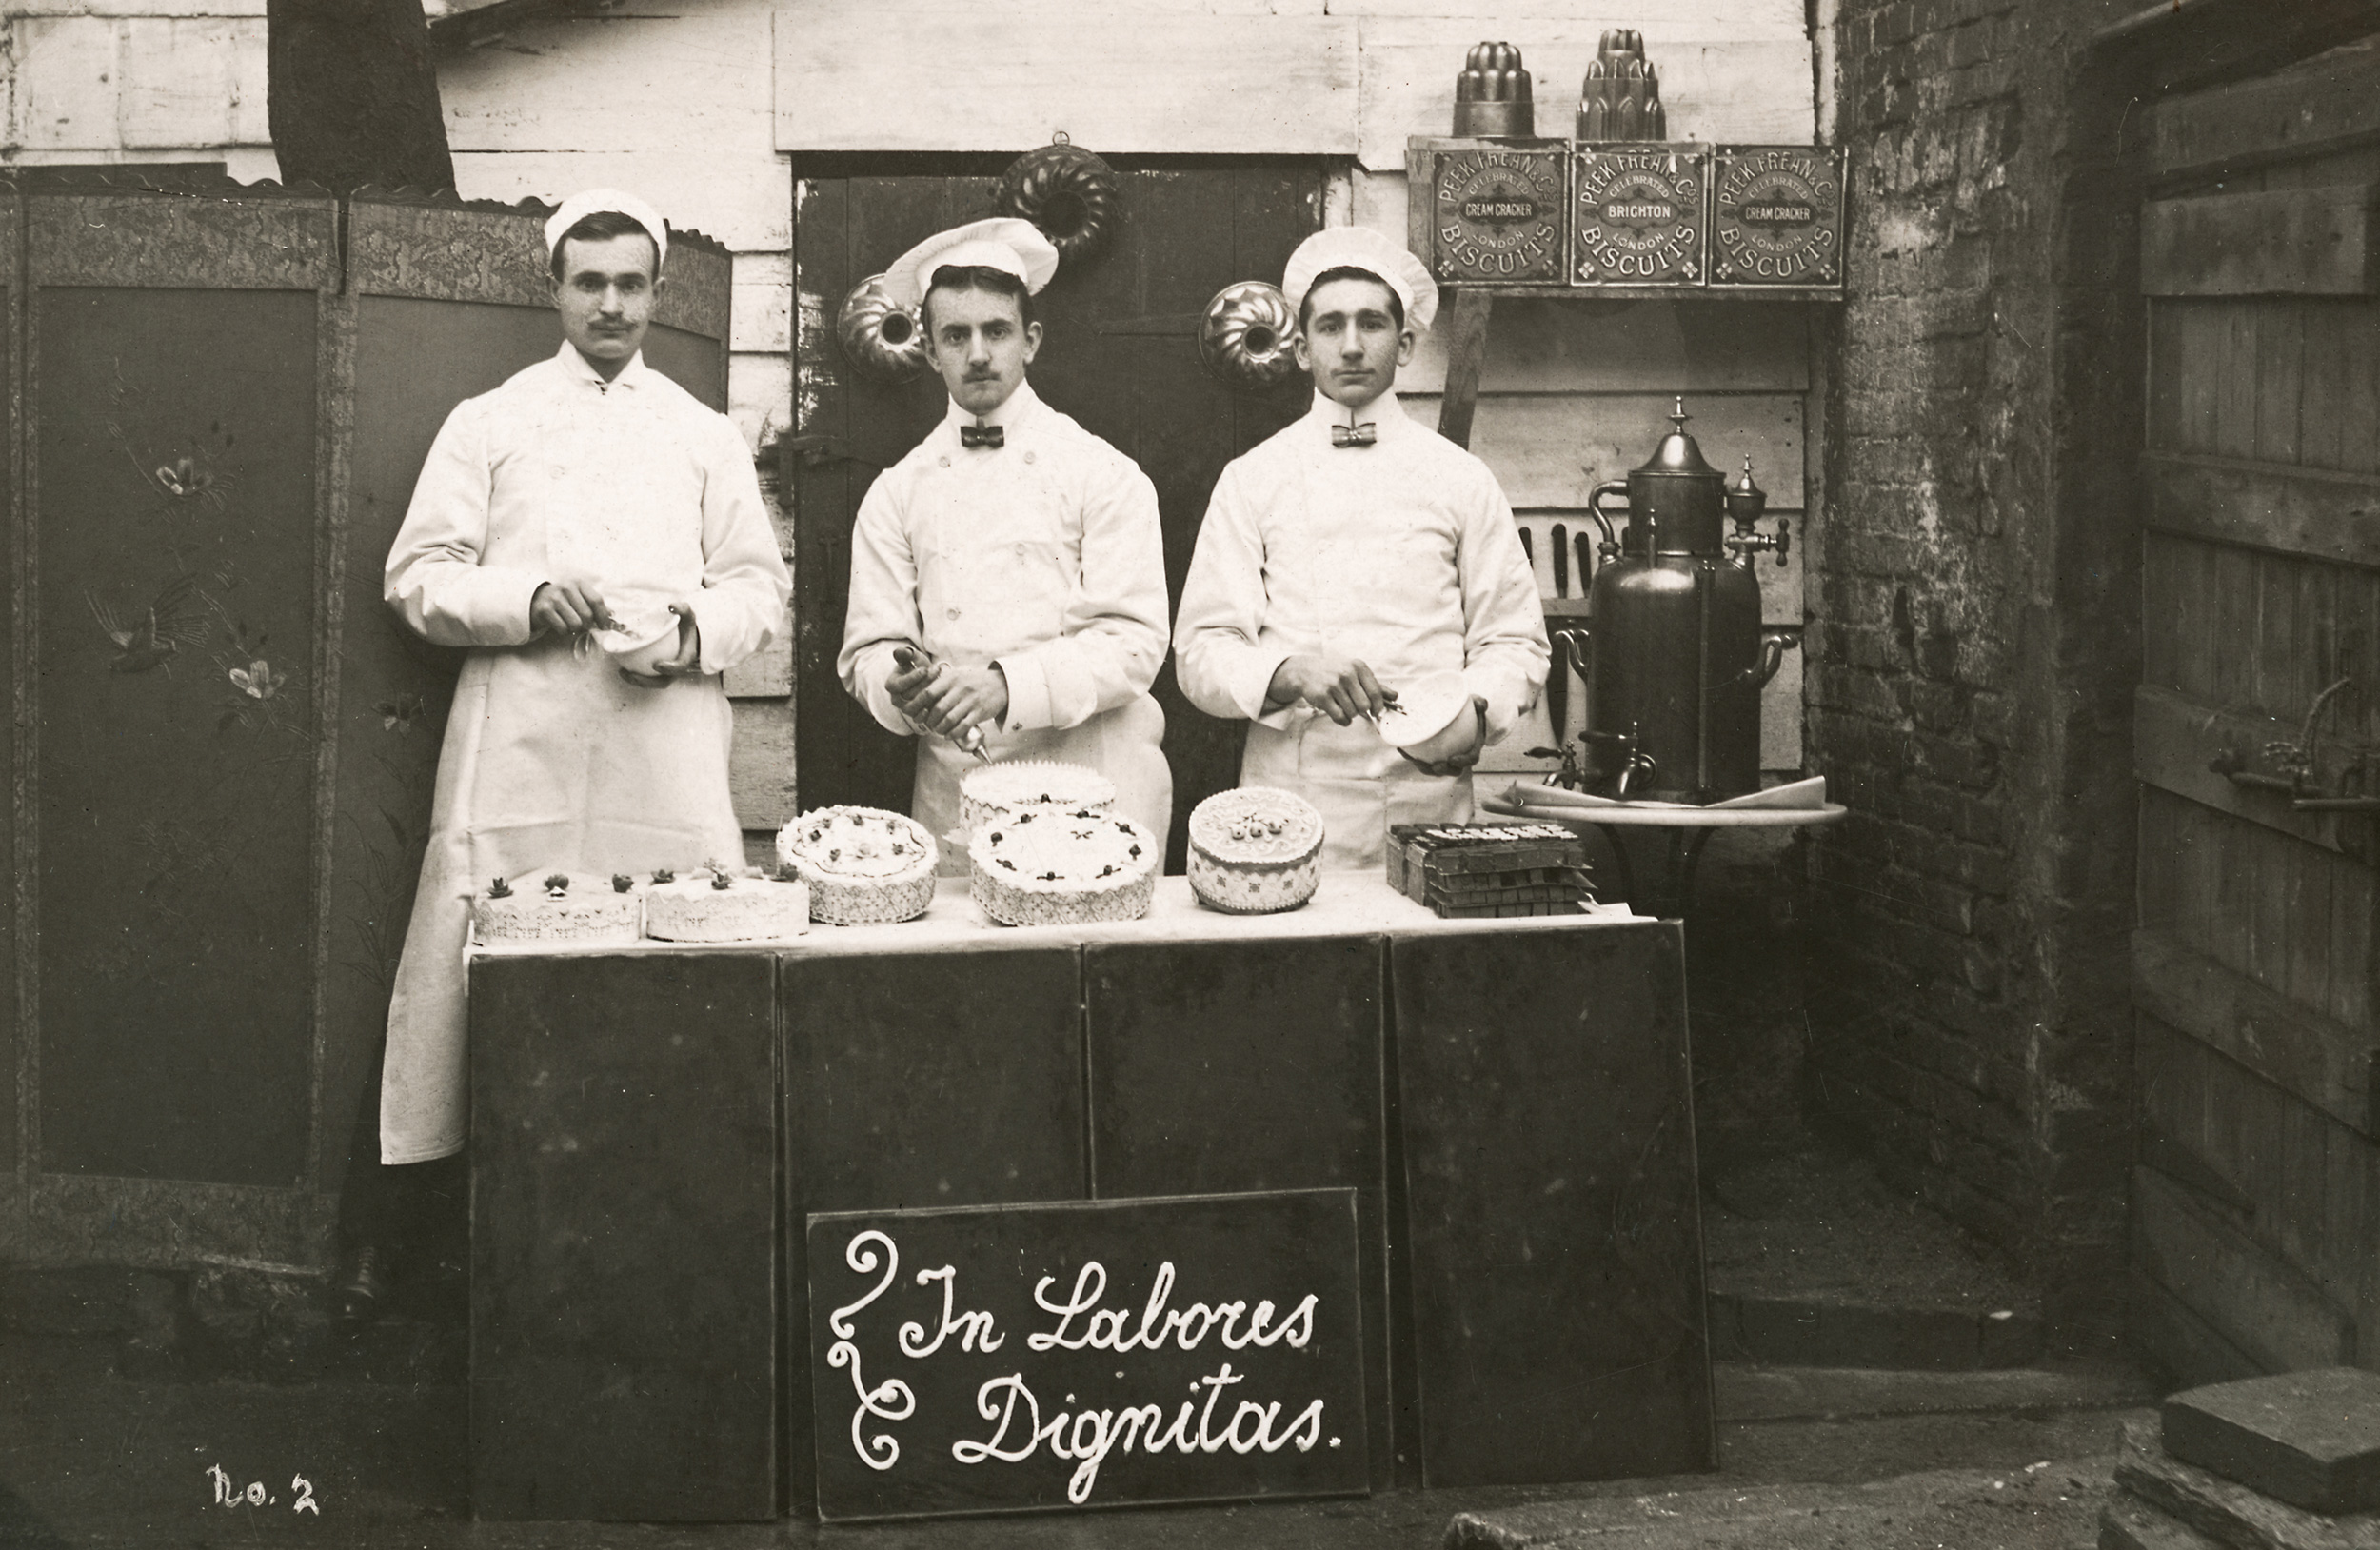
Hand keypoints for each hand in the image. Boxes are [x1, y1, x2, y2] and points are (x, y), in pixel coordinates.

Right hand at [531, 579, 610, 636]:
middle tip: (583, 625)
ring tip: (569, 623)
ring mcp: (555, 598)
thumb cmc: (563, 599)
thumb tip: (611, 615)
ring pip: (576, 624)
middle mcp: (566, 587)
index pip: (596, 600)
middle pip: (587, 615)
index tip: (605, 627)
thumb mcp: (579, 596)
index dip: (603, 617)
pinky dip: (564, 631)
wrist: (535, 599)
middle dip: (587, 625)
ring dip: (575, 629)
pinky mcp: (545, 609)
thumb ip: (594, 604)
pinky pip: (563, 628)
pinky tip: (560, 624)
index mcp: (578, 583)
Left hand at [619, 606, 699, 688]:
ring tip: (623, 672)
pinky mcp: (658, 673)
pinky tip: (621, 668)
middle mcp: (677, 668)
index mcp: (686, 657)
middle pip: (664, 681)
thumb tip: (671, 606)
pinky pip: (646, 678)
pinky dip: (634, 676)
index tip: (656, 665)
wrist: (687, 635)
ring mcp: (667, 673)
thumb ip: (682, 608)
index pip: (680, 667)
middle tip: (632, 674)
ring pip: (653, 682)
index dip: (670, 669)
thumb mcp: (687, 615)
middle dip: (648, 681)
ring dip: (637, 681)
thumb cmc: (686, 625)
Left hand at [906, 662, 1008, 739]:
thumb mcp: (957, 675)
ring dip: (940, 729)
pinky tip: (949, 735)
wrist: (1001, 684)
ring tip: (938, 730)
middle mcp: (960, 689)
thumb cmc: (975, 681)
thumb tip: (918, 695)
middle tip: (928, 724)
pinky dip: (952, 733)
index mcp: (951, 678)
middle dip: (929, 720)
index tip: (913, 711)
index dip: (917, 704)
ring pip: (949, 720)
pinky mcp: (979, 712)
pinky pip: (962, 727)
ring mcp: (970, 701)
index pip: (928, 692)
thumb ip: (940, 682)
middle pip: (937, 709)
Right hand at [1266, 653, 1395, 724]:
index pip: (1376, 692)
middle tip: (1355, 707)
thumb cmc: (1335, 673)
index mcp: (1358, 667)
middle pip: (1365, 706)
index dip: (1379, 706)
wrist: (1305, 671)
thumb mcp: (1355, 673)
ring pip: (1353, 713)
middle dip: (1362, 711)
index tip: (1377, 712)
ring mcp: (1333, 685)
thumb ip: (1375, 685)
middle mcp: (1346, 674)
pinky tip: (1339, 714)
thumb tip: (1395, 697)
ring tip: (1344, 706)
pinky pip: (1340, 717)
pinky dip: (1343, 720)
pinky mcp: (1322, 696)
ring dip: (1351, 715)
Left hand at [1399, 696, 1489, 776]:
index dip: (1463, 762)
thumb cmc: (1470, 710)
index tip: (1453, 759)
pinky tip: (1402, 748)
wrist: (1461, 713)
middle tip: (1435, 766)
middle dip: (1444, 771)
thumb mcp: (1476, 704)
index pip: (1471, 758)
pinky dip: (1412, 756)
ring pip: (1435, 768)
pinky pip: (1422, 759)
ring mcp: (1446, 757)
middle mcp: (1460, 755)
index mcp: (1472, 747)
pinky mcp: (1432, 755)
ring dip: (1426, 768)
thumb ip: (1479, 703)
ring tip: (1416, 761)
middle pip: (1453, 769)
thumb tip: (1481, 704)